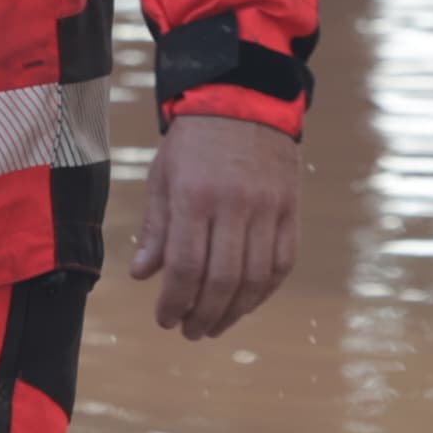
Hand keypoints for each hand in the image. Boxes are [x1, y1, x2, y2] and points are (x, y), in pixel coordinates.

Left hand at [131, 113, 300, 338]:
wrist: (244, 100)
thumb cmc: (194, 142)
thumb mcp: (163, 177)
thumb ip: (156, 229)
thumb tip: (142, 275)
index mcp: (195, 196)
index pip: (185, 265)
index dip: (174, 301)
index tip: (165, 320)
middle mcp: (235, 205)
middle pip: (222, 279)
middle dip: (203, 315)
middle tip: (189, 332)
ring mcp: (268, 208)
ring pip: (255, 278)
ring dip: (234, 312)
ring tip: (214, 326)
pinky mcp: (290, 210)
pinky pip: (282, 263)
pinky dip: (263, 291)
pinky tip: (245, 303)